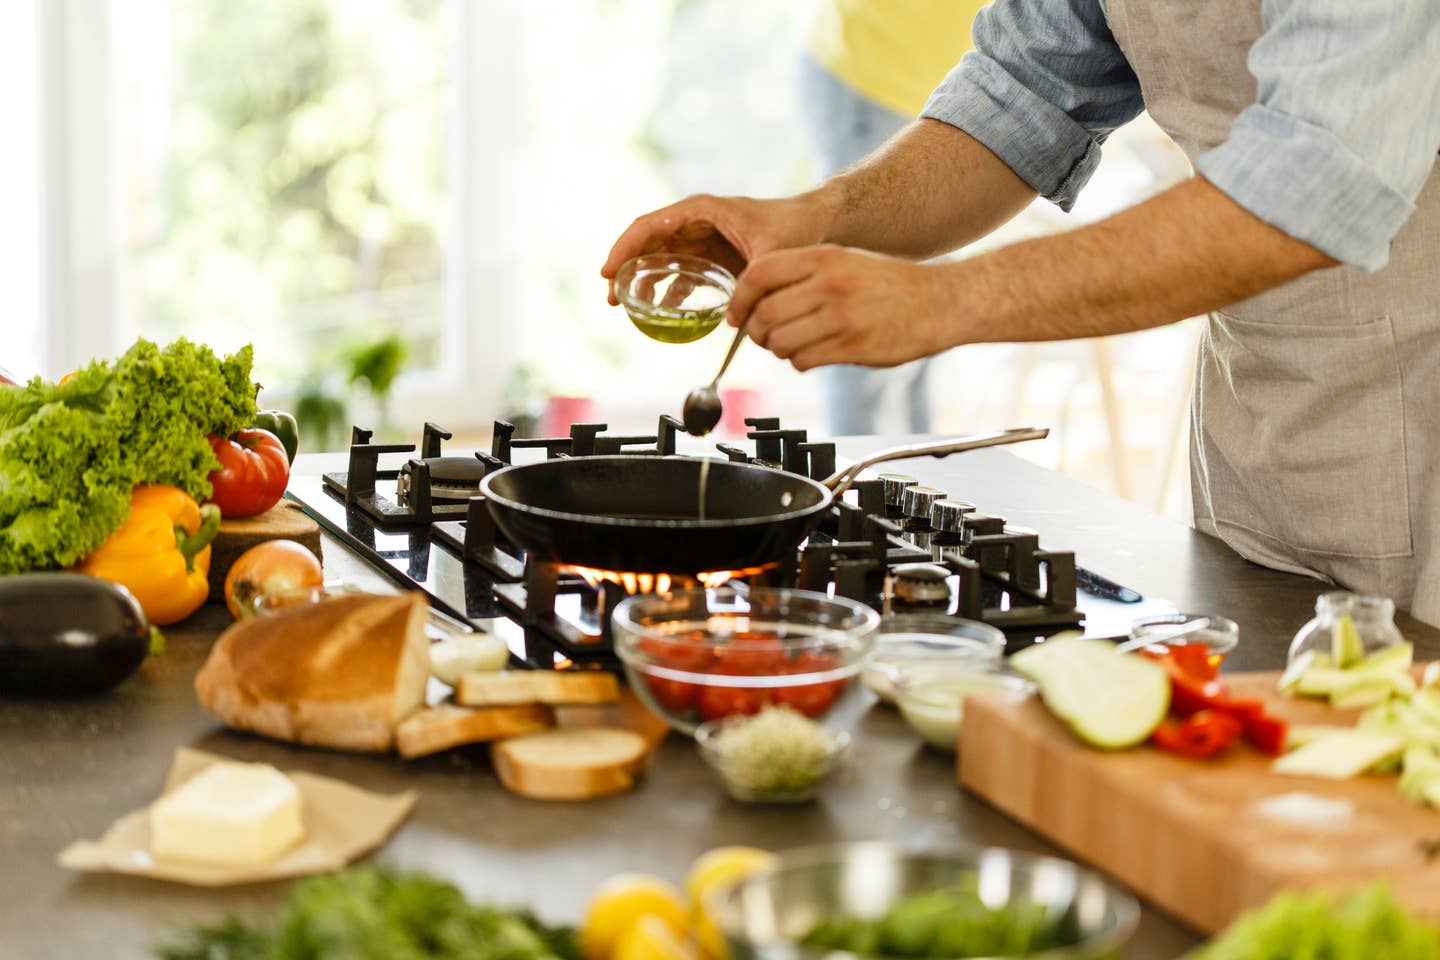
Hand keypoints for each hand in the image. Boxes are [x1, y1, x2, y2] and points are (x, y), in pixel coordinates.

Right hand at [601, 193, 830, 304]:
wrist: (816, 224)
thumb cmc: (794, 227)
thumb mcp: (772, 252)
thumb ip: (753, 282)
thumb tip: (736, 318)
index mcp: (701, 210)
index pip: (649, 226)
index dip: (624, 249)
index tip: (608, 273)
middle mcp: (695, 222)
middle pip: (648, 244)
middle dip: (626, 270)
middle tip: (612, 299)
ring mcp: (701, 239)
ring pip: (660, 259)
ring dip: (643, 283)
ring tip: (630, 309)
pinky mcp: (711, 257)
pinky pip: (680, 273)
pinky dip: (668, 291)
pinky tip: (661, 313)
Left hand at [727, 245, 956, 370]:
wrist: (939, 301)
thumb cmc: (888, 284)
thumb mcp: (843, 261)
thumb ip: (801, 275)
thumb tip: (756, 302)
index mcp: (822, 257)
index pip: (757, 275)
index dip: (738, 299)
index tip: (735, 315)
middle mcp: (829, 284)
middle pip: (763, 314)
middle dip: (755, 332)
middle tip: (763, 337)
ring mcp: (841, 317)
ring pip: (780, 342)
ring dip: (777, 350)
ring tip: (791, 346)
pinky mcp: (853, 346)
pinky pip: (803, 361)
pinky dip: (799, 362)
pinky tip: (812, 355)